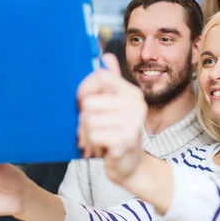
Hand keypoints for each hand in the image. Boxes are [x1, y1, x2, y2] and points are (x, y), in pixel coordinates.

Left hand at [77, 53, 146, 184]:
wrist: (130, 165)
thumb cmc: (117, 132)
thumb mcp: (115, 105)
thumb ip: (112, 80)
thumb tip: (107, 56)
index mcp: (132, 93)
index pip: (101, 76)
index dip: (85, 88)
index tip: (83, 101)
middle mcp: (136, 105)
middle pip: (89, 102)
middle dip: (83, 119)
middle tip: (91, 128)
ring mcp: (133, 123)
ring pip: (88, 120)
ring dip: (86, 134)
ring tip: (96, 139)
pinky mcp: (126, 141)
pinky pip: (93, 134)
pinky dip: (91, 143)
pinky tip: (100, 148)